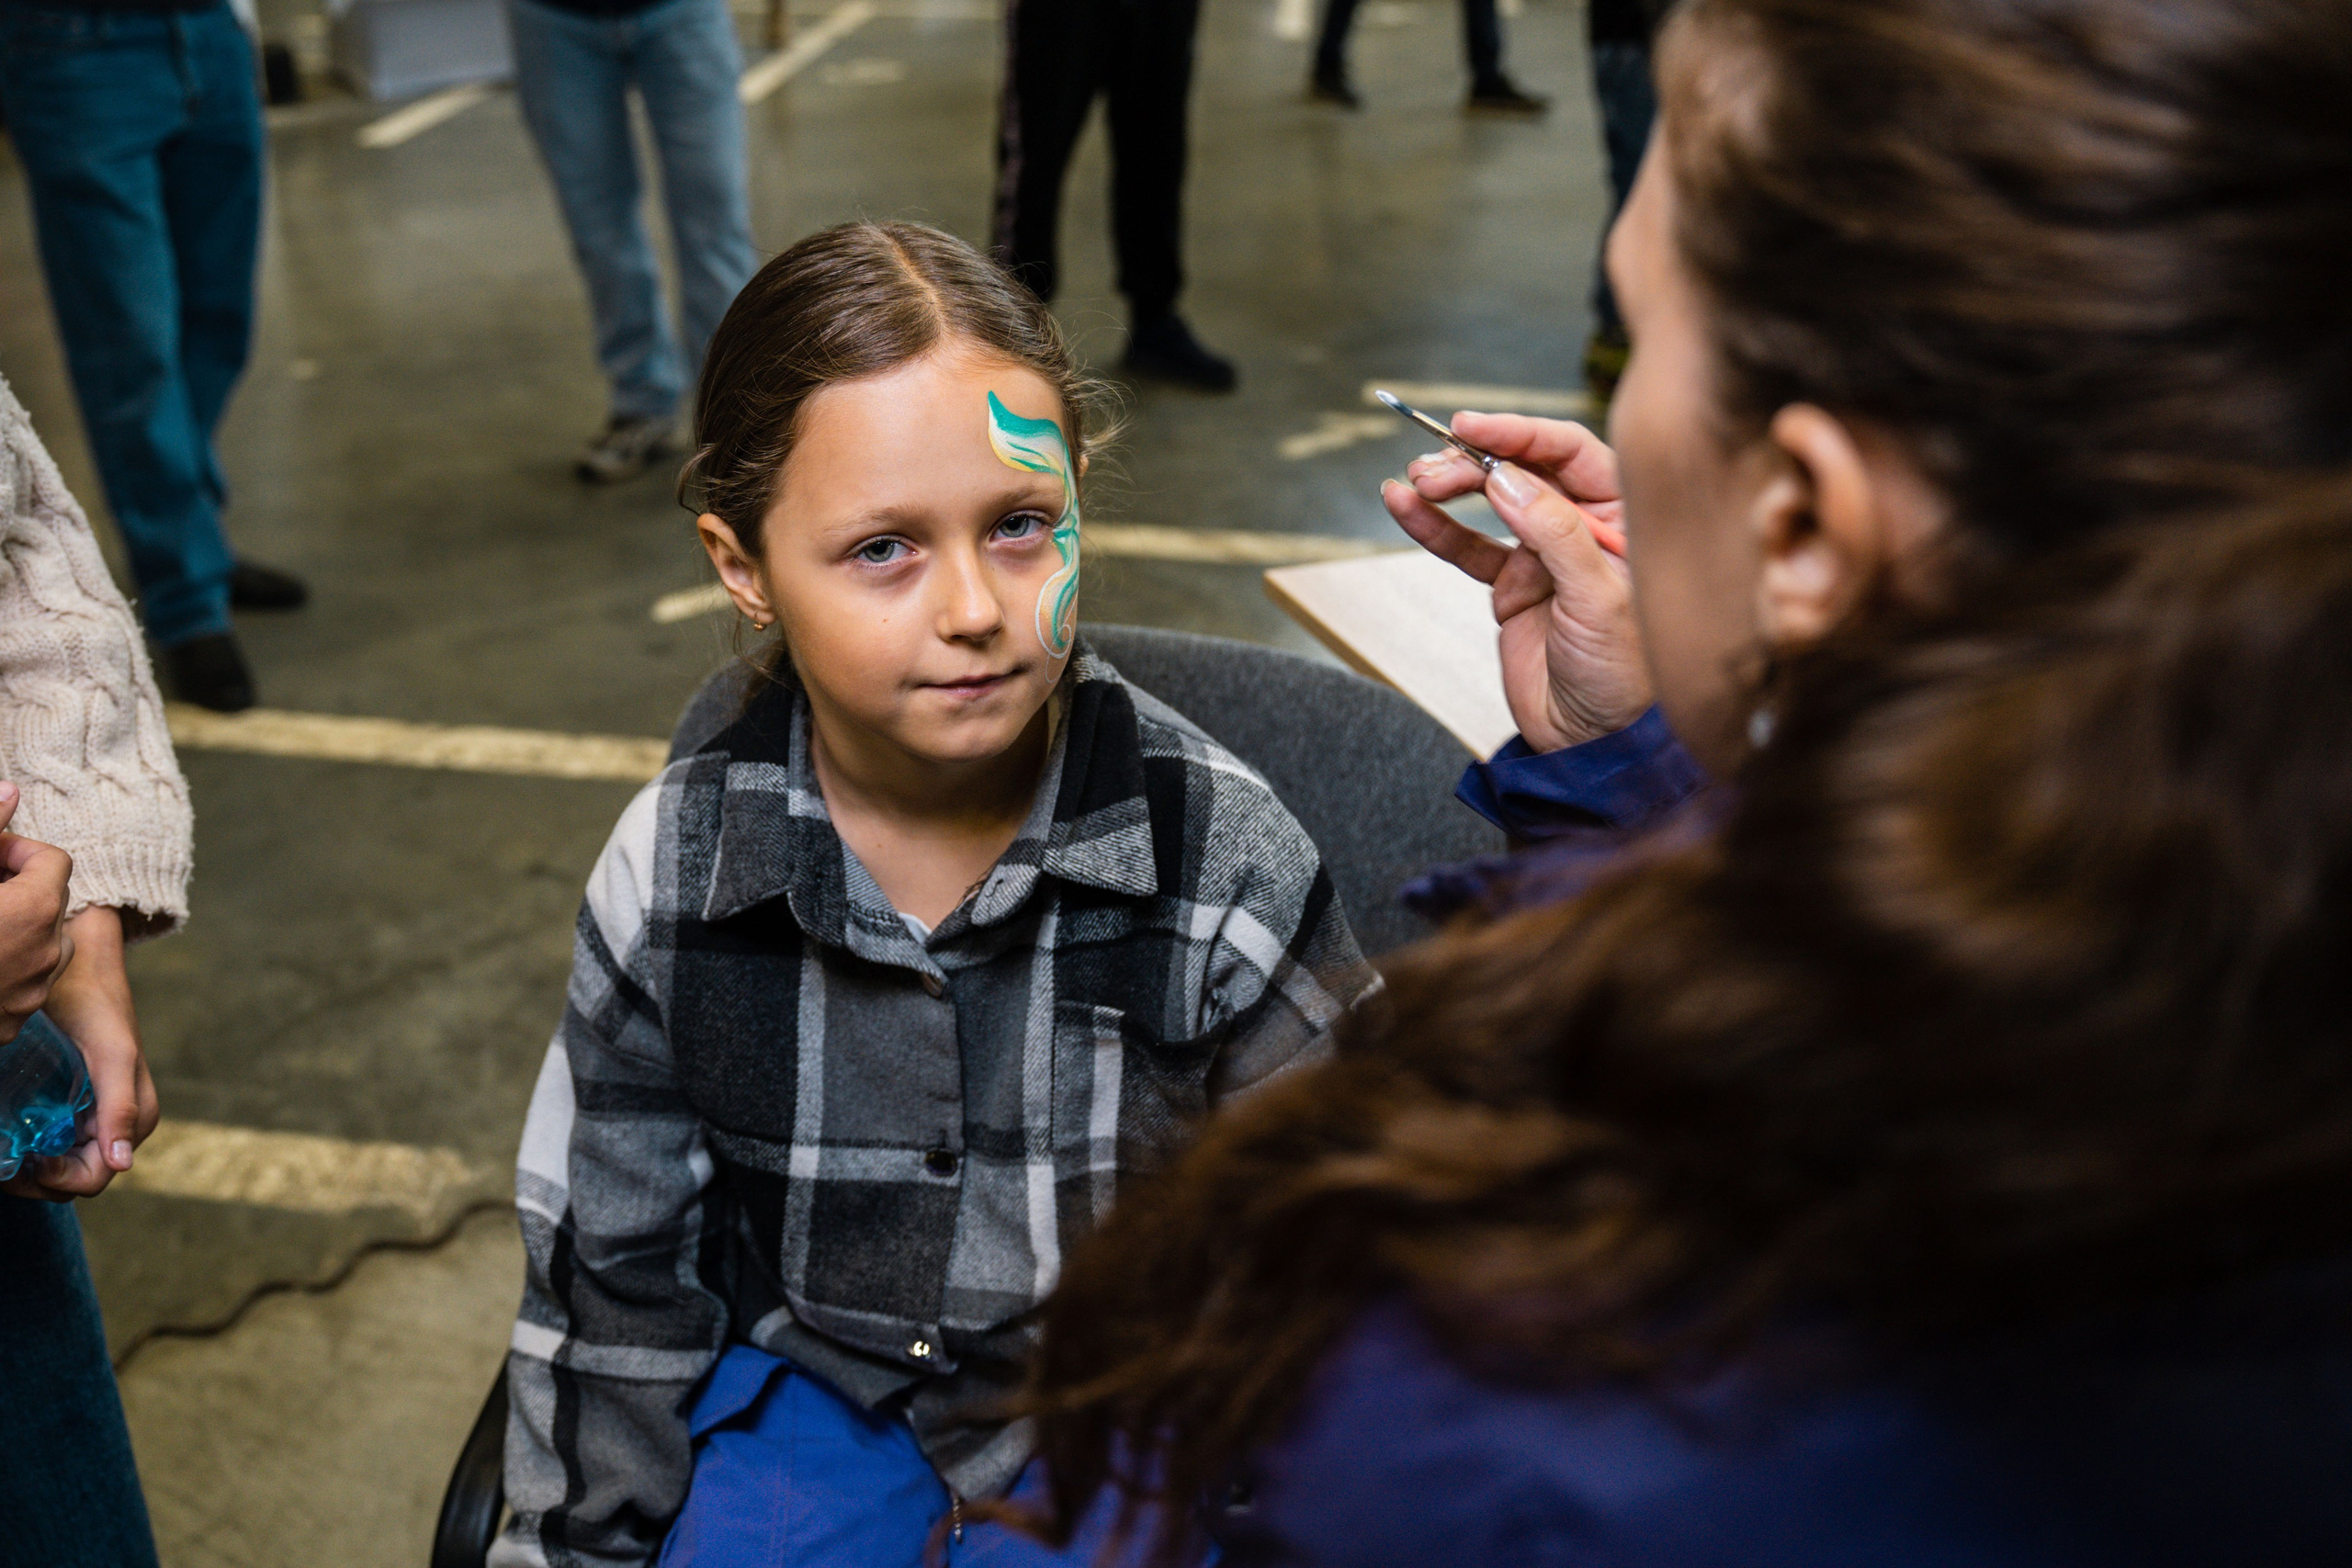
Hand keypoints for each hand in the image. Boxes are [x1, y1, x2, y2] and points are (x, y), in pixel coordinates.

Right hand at [0, 782, 72, 1041]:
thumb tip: (10, 791)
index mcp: (36, 910)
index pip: (54, 860)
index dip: (18, 849)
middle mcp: (48, 953)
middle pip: (51, 901)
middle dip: (17, 886)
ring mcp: (32, 993)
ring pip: (43, 944)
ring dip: (16, 927)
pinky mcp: (11, 1025)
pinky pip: (23, 984)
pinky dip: (4, 968)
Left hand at [11, 906, 155, 1200]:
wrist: (83, 958)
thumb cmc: (96, 1002)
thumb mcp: (111, 1055)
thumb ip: (120, 1106)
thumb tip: (122, 1164)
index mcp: (131, 1115)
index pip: (96, 1176)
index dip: (61, 1180)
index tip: (26, 1161)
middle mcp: (113, 1120)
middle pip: (76, 1178)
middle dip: (38, 1181)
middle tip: (2, 1164)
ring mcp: (92, 1111)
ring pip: (62, 1165)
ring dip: (29, 1172)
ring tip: (0, 1154)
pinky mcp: (75, 1099)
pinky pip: (53, 1142)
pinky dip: (28, 1151)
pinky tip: (5, 1137)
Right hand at [1380, 412, 1652, 751]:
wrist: (1594, 743)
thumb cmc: (1623, 675)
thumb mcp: (1598, 598)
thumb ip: (1555, 532)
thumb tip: (1507, 477)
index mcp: (1623, 516)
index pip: (1570, 452)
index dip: (1519, 433)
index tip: (1471, 427)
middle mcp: (1585, 526)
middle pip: (1522, 470)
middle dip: (1473, 461)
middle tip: (1432, 467)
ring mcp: (1545, 554)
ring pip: (1489, 501)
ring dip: (1449, 487)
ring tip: (1413, 483)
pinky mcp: (1513, 585)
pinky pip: (1469, 546)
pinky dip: (1436, 527)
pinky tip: (1405, 508)